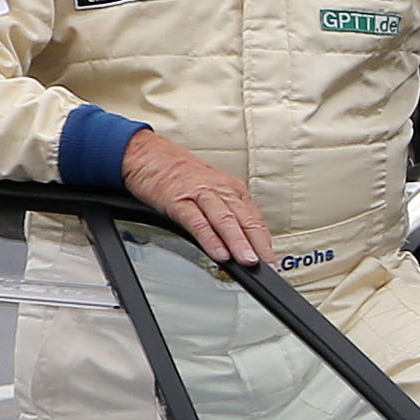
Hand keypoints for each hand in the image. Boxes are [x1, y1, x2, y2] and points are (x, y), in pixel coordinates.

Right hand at [120, 126, 272, 266]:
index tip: (273, 262)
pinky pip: (197, 222)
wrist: (146, 153)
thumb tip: (240, 244)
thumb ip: (225, 214)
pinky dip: (210, 239)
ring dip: (239, 242)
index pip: (255, 218)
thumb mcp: (210, 191)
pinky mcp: (178, 200)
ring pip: (225, 220)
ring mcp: (199, 194)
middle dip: (259, 245)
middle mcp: (220, 190)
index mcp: (231, 189)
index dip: (265, 242)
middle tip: (269, 266)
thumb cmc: (178, 175)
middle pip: (245, 220)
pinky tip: (219, 254)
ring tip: (249, 262)